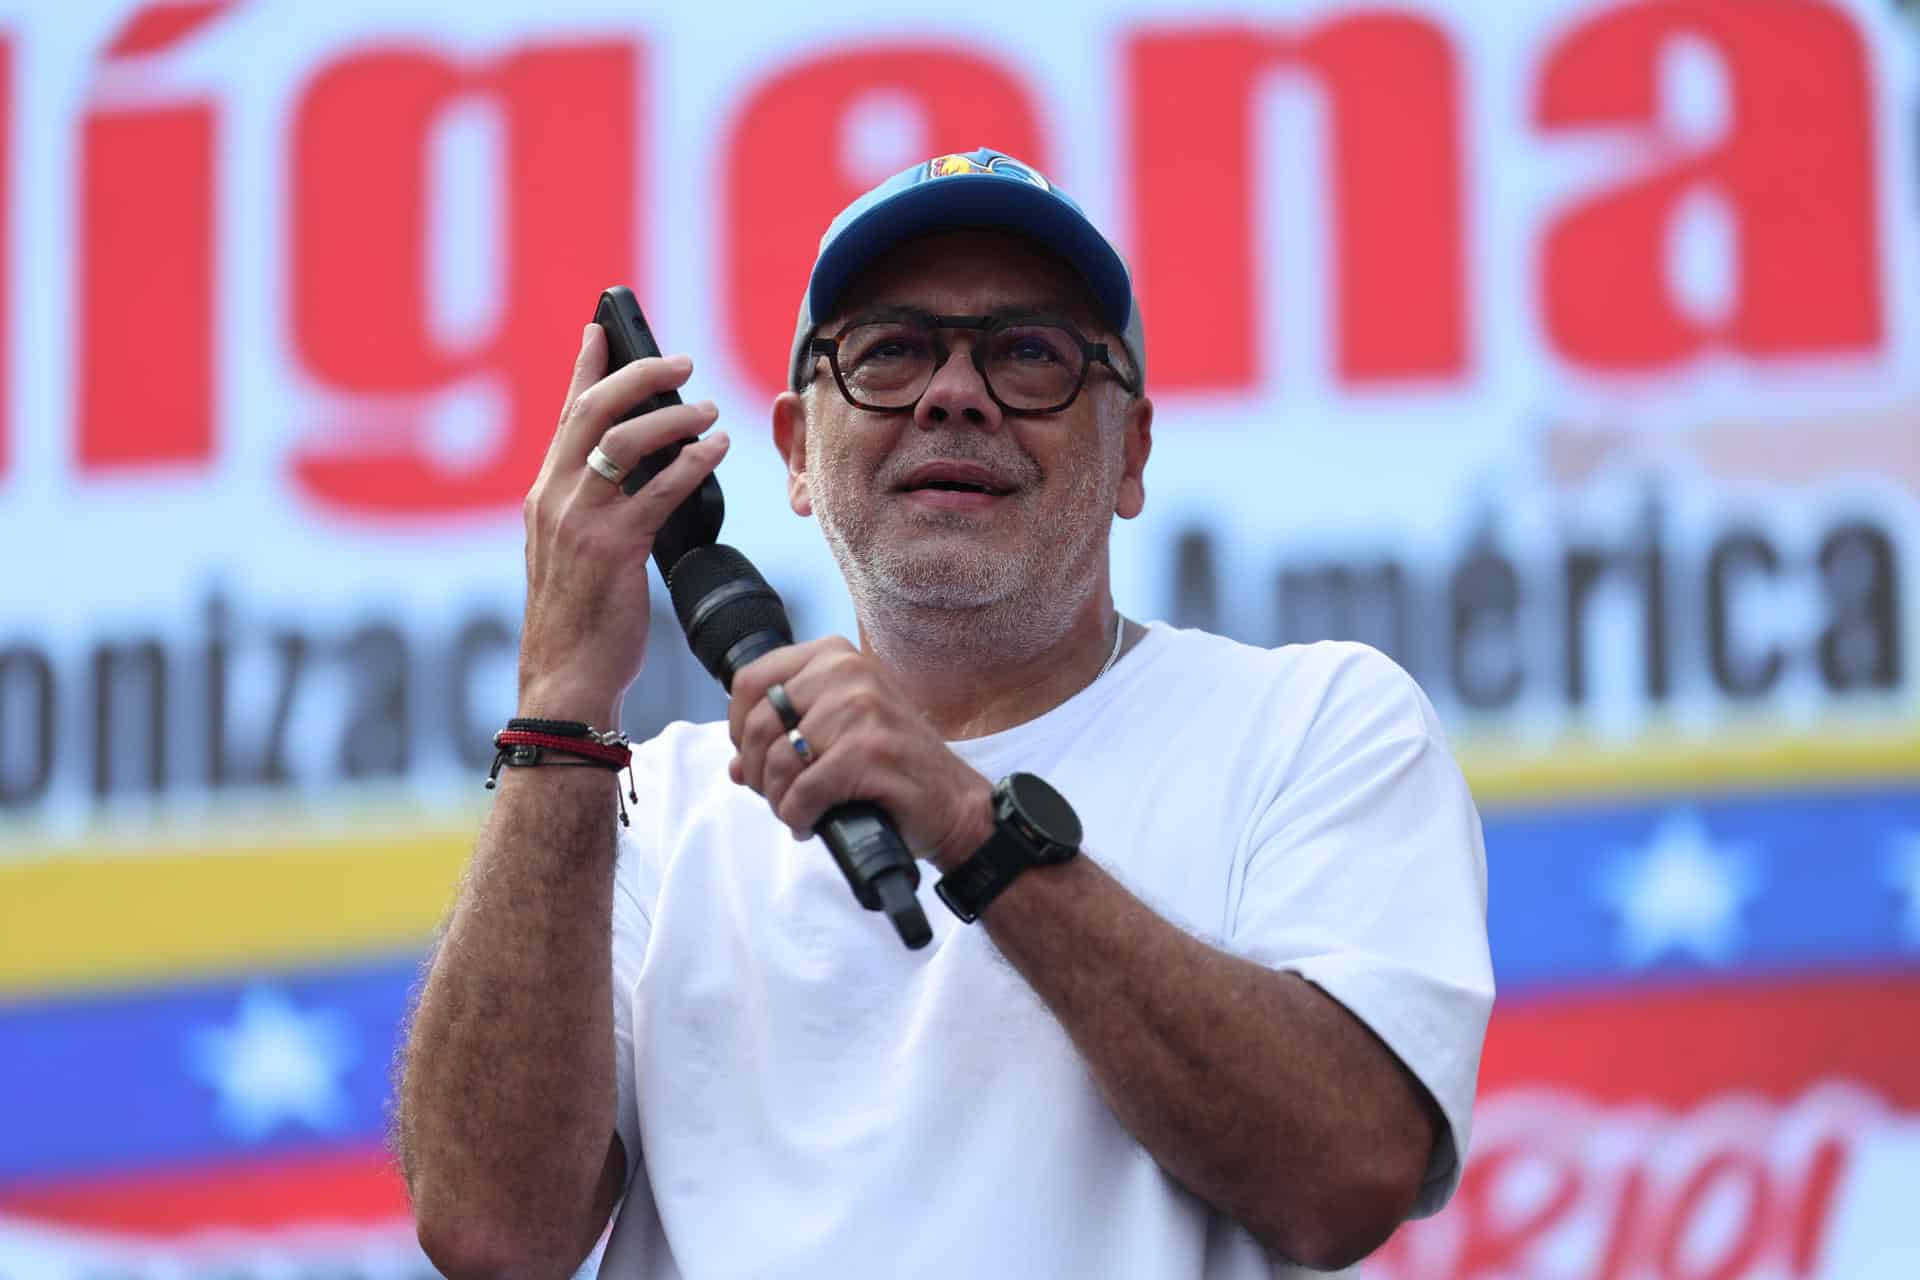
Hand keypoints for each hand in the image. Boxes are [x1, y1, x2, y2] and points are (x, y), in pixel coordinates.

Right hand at [518, 324, 729, 722]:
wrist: (567, 676)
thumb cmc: (580, 619)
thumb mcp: (571, 552)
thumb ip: (590, 507)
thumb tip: (635, 471)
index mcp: (544, 495)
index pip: (565, 416)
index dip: (585, 368)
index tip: (602, 328)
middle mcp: (554, 499)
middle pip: (591, 412)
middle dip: (637, 376)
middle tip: (681, 361)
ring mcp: (580, 522)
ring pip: (624, 443)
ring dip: (673, 417)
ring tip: (708, 410)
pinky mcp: (613, 549)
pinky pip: (658, 491)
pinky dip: (691, 463)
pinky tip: (715, 451)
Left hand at [726, 638, 995, 870]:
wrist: (953, 802)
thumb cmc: (894, 765)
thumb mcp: (839, 732)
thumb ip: (785, 736)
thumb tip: (735, 767)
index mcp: (834, 657)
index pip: (750, 680)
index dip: (738, 726)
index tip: (754, 755)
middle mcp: (848, 672)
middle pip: (759, 724)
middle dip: (758, 771)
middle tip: (778, 795)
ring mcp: (862, 709)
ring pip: (778, 761)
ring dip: (779, 800)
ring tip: (799, 811)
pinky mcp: (870, 752)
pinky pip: (803, 791)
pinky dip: (798, 816)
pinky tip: (811, 823)